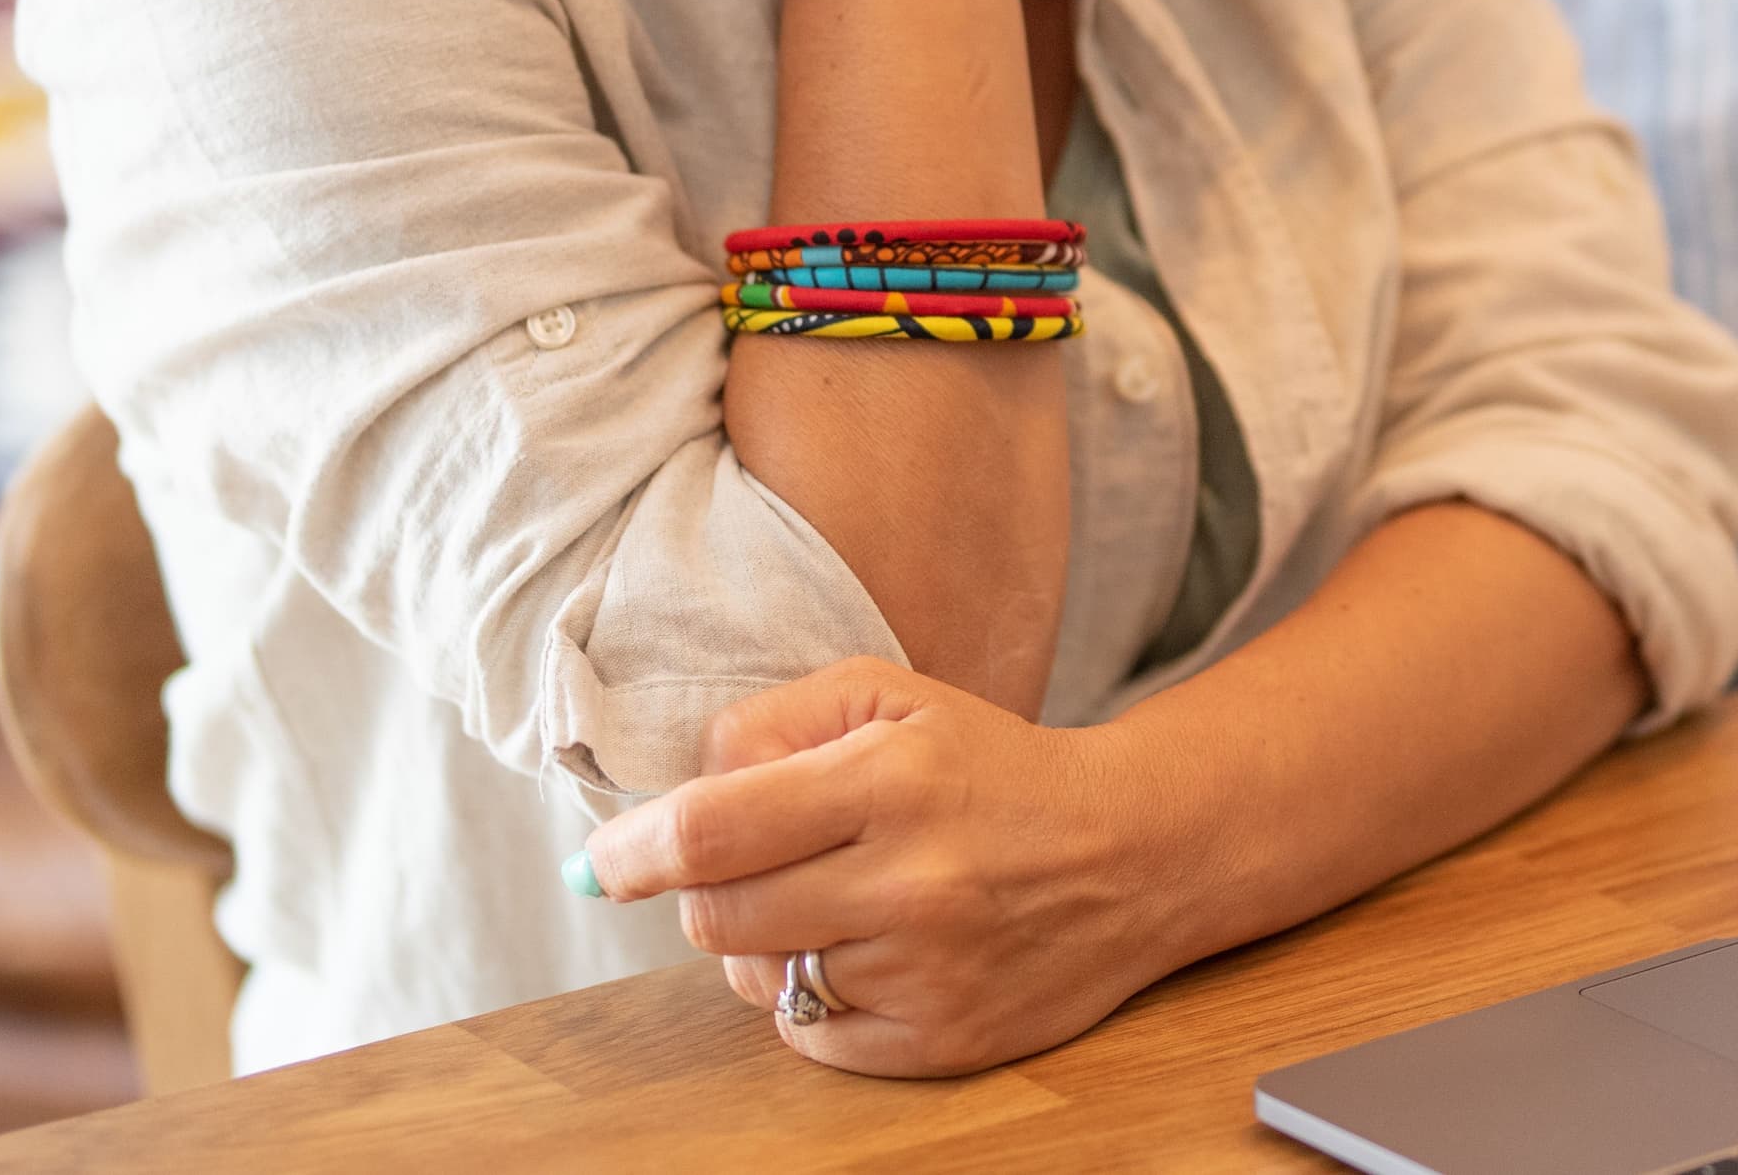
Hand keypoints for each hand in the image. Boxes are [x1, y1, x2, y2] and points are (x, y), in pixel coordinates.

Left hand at [576, 659, 1196, 1076]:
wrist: (1133, 852)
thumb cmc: (992, 767)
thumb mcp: (894, 697)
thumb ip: (776, 722)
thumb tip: (673, 792)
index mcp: (892, 780)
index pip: (710, 832)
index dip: (634, 850)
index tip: (604, 864)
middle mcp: (909, 883)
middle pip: (716, 916)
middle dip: (707, 891)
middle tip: (752, 864)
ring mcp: (926, 971)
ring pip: (757, 977)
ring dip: (765, 940)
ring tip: (828, 902)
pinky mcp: (940, 1041)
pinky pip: (811, 1033)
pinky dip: (814, 995)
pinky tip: (867, 950)